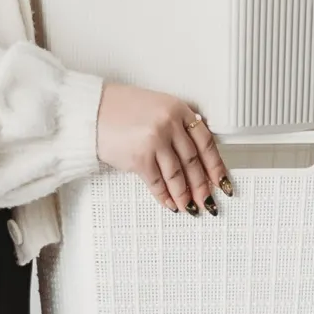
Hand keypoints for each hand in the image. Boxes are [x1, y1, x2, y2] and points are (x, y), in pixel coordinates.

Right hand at [95, 81, 231, 215]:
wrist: (91, 110)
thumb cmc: (119, 108)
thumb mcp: (156, 106)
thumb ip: (176, 125)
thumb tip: (193, 155)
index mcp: (178, 109)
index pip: (206, 142)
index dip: (216, 166)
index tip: (222, 181)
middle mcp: (170, 124)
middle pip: (193, 162)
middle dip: (202, 186)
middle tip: (208, 200)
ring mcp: (155, 141)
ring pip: (177, 176)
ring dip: (184, 195)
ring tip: (189, 206)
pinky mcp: (139, 158)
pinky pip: (157, 183)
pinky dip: (164, 196)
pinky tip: (168, 203)